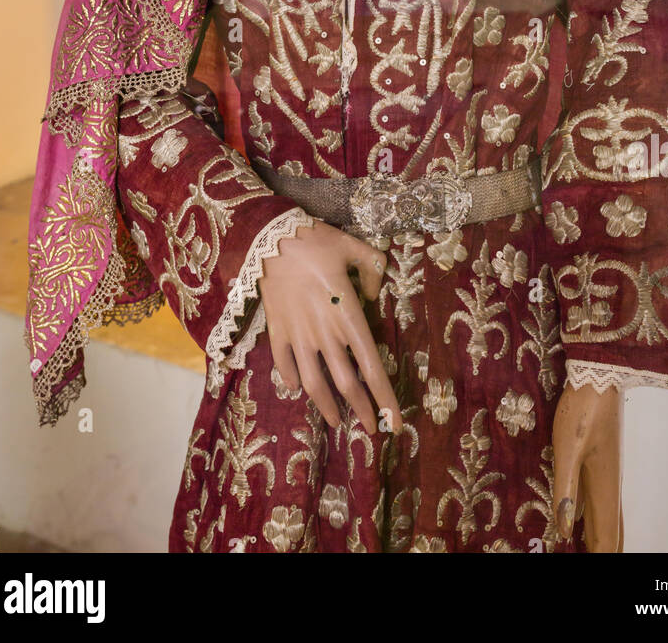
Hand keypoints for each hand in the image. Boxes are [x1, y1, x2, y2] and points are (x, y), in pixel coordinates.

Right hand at [257, 218, 401, 436]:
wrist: (272, 238)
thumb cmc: (316, 241)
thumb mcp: (354, 248)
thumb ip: (372, 269)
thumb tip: (376, 291)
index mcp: (349, 317)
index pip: (372, 368)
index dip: (385, 398)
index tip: (395, 421)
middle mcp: (326, 334)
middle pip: (346, 384)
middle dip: (362, 410)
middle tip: (372, 429)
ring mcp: (299, 336)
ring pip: (314, 383)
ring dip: (327, 406)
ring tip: (337, 421)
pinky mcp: (277, 330)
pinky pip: (284, 363)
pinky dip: (291, 379)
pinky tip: (297, 388)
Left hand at [552, 382, 622, 551]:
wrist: (597, 375)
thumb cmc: (582, 410)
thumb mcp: (567, 448)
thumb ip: (566, 489)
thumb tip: (563, 530)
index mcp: (605, 486)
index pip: (607, 535)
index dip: (601, 555)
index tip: (595, 569)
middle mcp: (610, 484)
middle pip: (611, 530)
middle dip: (604, 549)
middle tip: (593, 560)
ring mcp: (606, 472)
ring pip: (607, 515)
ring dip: (599, 537)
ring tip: (590, 550)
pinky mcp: (599, 461)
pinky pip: (598, 500)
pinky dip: (592, 518)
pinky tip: (578, 520)